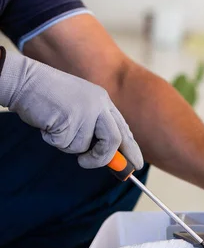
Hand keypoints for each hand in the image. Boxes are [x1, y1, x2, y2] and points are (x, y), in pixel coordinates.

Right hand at [0, 50, 142, 168]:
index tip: (135, 166)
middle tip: (86, 163)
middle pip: (114, 141)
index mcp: (103, 101)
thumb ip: (94, 127)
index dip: (131, 150)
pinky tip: (47, 123)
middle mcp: (99, 105)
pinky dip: (53, 140)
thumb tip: (108, 157)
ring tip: (55, 126)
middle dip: (103, 159)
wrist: (25, 81)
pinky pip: (65, 144)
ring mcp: (85, 111)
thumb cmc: (49, 97)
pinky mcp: (70, 119)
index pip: (124, 129)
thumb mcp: (79, 107)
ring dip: (67, 145)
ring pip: (84, 147)